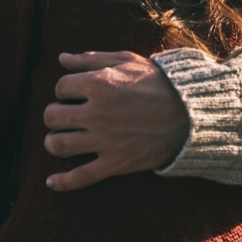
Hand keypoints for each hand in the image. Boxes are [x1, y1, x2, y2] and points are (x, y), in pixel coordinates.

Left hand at [43, 51, 189, 191]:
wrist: (190, 113)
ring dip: (53, 142)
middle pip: (52, 116)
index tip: (74, 93)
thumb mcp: (125, 61)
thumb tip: (61, 59)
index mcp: (99, 84)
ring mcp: (105, 140)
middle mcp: (97, 113)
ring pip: (58, 145)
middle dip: (54, 114)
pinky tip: (52, 182)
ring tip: (59, 139)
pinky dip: (62, 182)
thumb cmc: (157, 82)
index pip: (60, 88)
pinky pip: (80, 177)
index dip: (64, 89)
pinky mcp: (115, 163)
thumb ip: (90, 59)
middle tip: (65, 115)